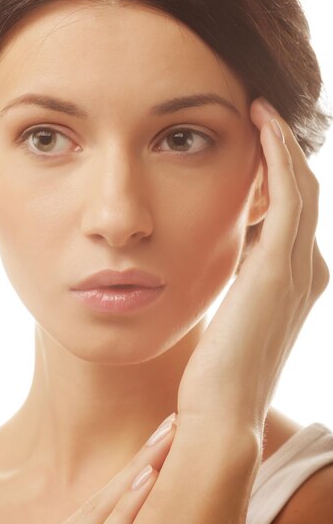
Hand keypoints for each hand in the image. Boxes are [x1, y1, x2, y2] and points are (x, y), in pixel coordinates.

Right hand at [8, 413, 176, 523]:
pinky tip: (150, 477)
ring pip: (102, 515)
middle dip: (140, 461)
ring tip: (169, 439)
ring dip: (141, 471)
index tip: (160, 442)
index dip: (129, 473)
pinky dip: (128, 510)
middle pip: (100, 504)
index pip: (93, 511)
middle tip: (173, 425)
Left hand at [176, 98, 329, 436]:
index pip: (293, 215)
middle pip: (305, 194)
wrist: (221, 413)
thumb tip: (220, 252)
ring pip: (303, 187)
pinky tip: (260, 125)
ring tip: (260, 110)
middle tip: (259, 114)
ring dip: (282, 144)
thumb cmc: (216, 371)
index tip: (252, 145)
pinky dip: (279, 155)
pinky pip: (289, 194)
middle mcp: (308, 271)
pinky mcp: (280, 268)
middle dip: (284, 152)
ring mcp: (300, 269)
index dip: (278, 176)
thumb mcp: (230, 316)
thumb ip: (236, 281)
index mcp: (295, 282)